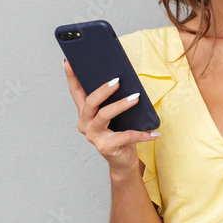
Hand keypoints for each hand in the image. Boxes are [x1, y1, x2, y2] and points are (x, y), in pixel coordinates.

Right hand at [64, 59, 159, 174]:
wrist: (123, 160)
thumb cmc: (119, 132)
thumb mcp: (116, 114)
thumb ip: (113, 99)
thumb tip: (122, 78)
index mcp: (85, 112)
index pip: (76, 92)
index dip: (71, 77)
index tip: (69, 61)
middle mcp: (85, 123)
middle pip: (90, 103)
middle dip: (103, 90)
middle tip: (117, 81)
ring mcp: (93, 136)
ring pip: (104, 115)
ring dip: (121, 105)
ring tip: (136, 97)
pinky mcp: (105, 147)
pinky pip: (125, 136)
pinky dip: (141, 134)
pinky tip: (153, 132)